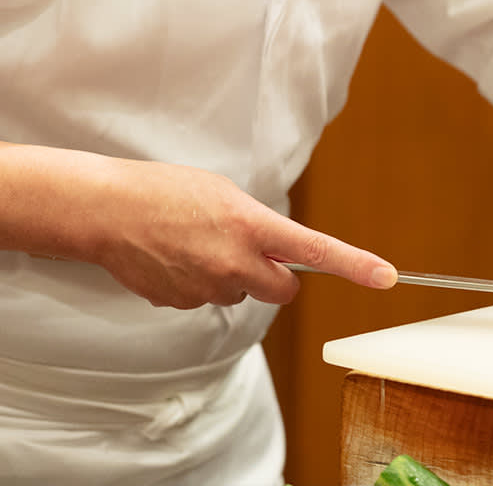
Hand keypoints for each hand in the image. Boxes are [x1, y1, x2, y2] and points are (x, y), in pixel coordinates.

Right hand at [92, 161, 395, 308]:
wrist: (105, 210)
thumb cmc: (163, 190)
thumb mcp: (221, 193)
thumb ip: (254, 224)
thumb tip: (270, 248)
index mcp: (250, 226)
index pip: (314, 249)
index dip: (355, 265)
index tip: (387, 277)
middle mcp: (234, 263)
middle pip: (282, 290)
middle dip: (277, 277)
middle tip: (253, 253)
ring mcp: (206, 288)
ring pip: (239, 294)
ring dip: (231, 277)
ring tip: (194, 244)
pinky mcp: (181, 303)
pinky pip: (205, 298)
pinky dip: (197, 283)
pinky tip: (173, 257)